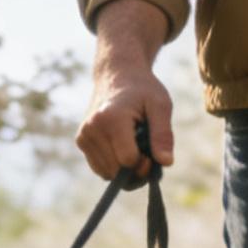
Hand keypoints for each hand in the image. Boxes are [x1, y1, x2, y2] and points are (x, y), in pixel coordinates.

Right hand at [76, 0, 173, 180]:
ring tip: (134, 147)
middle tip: (146, 153)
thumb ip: (163, 135)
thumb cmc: (143, 89)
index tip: (152, 153)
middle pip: (117, 171)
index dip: (144, 163)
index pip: (128, 160)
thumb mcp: (160, 105)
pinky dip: (113, 165)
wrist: (116, 74)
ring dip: (124, 169)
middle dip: (135, 169)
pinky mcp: (80, 141)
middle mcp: (92, 128)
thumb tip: (167, 163)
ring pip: (106, 174)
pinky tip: (122, 148)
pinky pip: (99, 168)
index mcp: (112, 118)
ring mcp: (83, 136)